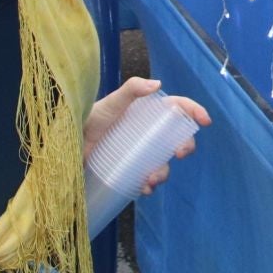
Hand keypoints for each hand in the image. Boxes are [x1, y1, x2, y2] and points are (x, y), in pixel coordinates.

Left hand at [84, 77, 209, 194]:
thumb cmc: (89, 120)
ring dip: (163, 173)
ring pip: (163, 164)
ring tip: (151, 179)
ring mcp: (140, 153)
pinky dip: (149, 186)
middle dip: (185, 146)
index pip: (177, 109)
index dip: (194, 112)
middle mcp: (147, 133)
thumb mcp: (110, 103)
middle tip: (179, 153)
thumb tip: (158, 84)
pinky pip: (146, 181)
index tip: (205, 121)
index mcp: (147, 113)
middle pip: (177, 139)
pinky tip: (143, 188)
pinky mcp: (129, 170)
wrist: (68, 146)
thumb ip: (131, 90)